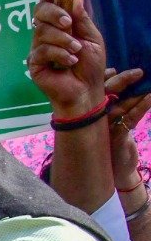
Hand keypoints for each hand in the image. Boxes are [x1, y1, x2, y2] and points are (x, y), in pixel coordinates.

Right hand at [28, 0, 107, 118]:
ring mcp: (38, 49)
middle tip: (69, 24)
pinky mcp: (34, 63)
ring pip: (42, 32)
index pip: (49, 6)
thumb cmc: (90, 67)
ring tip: (76, 51)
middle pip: (40, 14)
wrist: (86, 91)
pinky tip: (69, 62)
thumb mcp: (92, 38)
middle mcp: (46, 35)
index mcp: (60, 27)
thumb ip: (83, 19)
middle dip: (55, 14)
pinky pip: (42, 50)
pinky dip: (59, 54)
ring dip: (64, 40)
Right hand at [106, 68, 148, 190]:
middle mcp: (97, 119)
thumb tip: (120, 81)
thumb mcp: (114, 123)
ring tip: (149, 83)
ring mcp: (106, 128)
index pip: (98, 91)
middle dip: (122, 81)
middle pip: (107, 95)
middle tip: (139, 72)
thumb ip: (116, 105)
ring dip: (137, 93)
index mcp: (94, 113)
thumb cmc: (117, 143)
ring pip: (121, 105)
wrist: (119, 170)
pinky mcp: (118, 137)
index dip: (105, 78)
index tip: (115, 70)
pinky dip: (142, 107)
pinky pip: (131, 118)